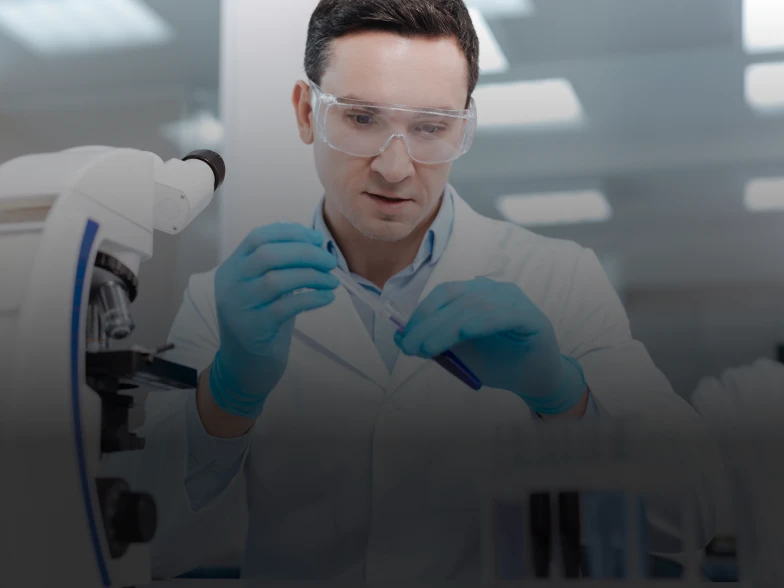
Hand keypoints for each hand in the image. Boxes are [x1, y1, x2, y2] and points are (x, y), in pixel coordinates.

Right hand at [210, 223, 338, 417]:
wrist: (244, 367)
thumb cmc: (262, 323)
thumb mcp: (264, 289)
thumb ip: (280, 265)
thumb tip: (312, 241)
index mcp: (232, 268)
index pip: (257, 237)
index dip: (290, 233)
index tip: (316, 238)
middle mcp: (230, 284)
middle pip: (268, 254)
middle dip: (305, 253)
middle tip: (329, 261)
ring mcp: (239, 306)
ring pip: (277, 279)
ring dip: (312, 276)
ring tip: (332, 281)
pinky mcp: (253, 328)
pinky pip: (286, 306)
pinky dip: (311, 298)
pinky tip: (327, 297)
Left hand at [394, 278, 585, 414]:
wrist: (536, 379)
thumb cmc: (499, 362)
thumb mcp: (460, 352)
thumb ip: (436, 341)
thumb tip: (401, 337)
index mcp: (476, 293)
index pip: (444, 294)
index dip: (422, 313)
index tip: (404, 337)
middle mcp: (495, 291)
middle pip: (455, 300)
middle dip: (428, 324)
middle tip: (409, 347)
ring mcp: (514, 301)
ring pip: (473, 308)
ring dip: (446, 328)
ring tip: (427, 348)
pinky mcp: (531, 318)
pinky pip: (502, 316)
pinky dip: (482, 322)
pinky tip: (465, 332)